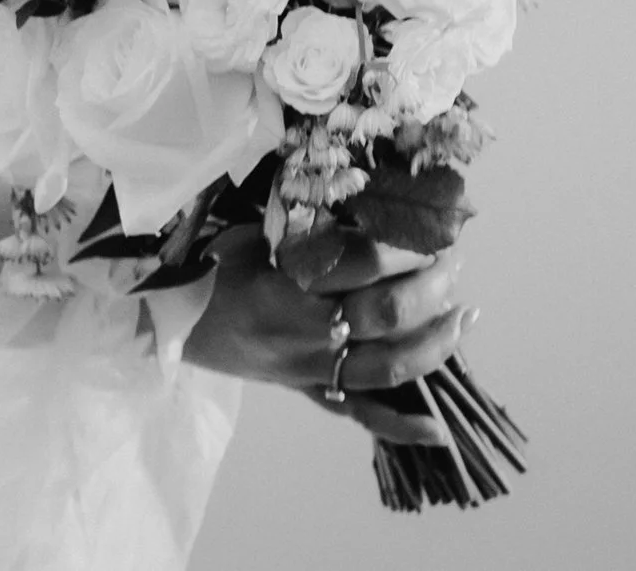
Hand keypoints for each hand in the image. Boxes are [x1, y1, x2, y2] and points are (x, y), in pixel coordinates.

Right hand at [182, 227, 473, 445]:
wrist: (170, 318)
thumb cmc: (213, 266)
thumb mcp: (258, 234)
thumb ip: (314, 226)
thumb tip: (378, 203)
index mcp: (287, 285)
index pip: (364, 262)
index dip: (406, 243)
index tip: (429, 223)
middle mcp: (303, 332)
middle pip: (387, 312)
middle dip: (433, 283)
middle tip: (452, 260)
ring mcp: (309, 370)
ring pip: (388, 366)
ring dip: (436, 341)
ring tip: (465, 315)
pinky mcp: (309, 391)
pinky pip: (361, 416)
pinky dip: (402, 428)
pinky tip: (439, 430)